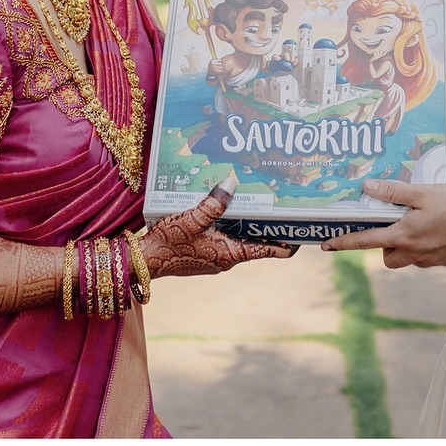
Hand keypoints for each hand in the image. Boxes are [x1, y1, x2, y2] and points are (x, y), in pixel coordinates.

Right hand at [143, 180, 295, 277]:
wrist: (142, 263)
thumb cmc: (167, 244)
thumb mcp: (191, 219)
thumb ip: (214, 203)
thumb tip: (232, 182)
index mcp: (232, 254)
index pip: (271, 251)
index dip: (289, 241)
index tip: (303, 228)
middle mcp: (228, 259)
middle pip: (257, 241)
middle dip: (266, 223)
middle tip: (277, 201)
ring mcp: (216, 259)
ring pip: (239, 239)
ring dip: (245, 222)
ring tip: (250, 198)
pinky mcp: (204, 256)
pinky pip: (223, 239)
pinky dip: (227, 226)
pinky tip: (220, 209)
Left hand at [320, 178, 445, 268]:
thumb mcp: (424, 192)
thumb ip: (394, 191)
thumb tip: (368, 187)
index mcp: (403, 235)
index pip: (365, 240)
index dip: (343, 242)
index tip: (326, 244)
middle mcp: (413, 252)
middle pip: (387, 255)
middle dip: (384, 244)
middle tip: (394, 225)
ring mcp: (429, 260)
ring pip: (405, 257)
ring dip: (404, 245)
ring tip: (419, 224)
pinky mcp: (443, 261)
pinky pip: (424, 256)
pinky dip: (424, 245)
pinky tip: (438, 229)